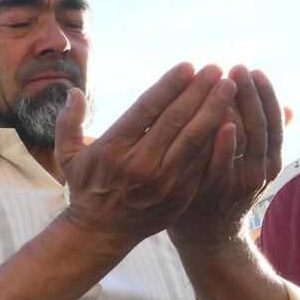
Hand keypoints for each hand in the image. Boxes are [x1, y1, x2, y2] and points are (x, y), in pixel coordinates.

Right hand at [54, 63, 237, 250]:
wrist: (102, 232)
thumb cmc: (86, 188)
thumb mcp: (68, 156)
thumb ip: (68, 122)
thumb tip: (73, 92)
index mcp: (114, 149)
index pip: (147, 109)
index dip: (169, 85)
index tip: (187, 66)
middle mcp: (140, 163)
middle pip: (176, 119)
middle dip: (198, 91)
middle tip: (215, 69)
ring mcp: (164, 180)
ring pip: (195, 138)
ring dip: (215, 110)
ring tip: (229, 87)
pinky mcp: (181, 193)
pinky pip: (204, 161)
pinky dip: (218, 139)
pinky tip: (231, 119)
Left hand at [169, 65, 286, 252]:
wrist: (208, 238)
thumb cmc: (224, 194)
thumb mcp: (249, 165)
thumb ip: (266, 139)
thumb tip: (290, 109)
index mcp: (269, 161)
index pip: (272, 121)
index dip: (266, 95)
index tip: (255, 71)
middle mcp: (260, 170)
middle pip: (261, 125)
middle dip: (251, 94)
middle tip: (238, 68)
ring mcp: (240, 182)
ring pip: (246, 140)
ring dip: (240, 109)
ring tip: (228, 82)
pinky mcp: (216, 192)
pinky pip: (223, 164)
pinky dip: (225, 143)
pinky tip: (221, 120)